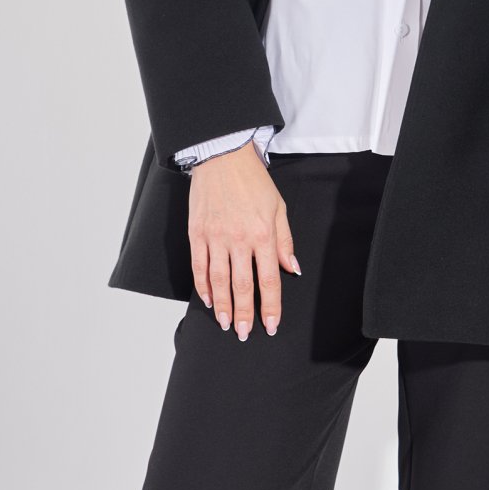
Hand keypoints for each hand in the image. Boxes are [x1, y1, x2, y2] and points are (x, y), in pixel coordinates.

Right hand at [187, 142, 300, 338]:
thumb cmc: (253, 181)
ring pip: (218, 281)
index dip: (270, 306)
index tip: (270, 325)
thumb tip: (292, 269)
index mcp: (262, 234)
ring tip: (225, 324)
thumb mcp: (278, 208)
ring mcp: (214, 237)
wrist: (222, 156)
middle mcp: (238, 239)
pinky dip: (202, 286)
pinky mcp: (196, 233)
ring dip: (222, 306)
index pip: (269, 280)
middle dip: (244, 314)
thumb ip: (284, 241)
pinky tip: (207, 300)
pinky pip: (198, 266)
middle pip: (241, 286)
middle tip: (244, 333)